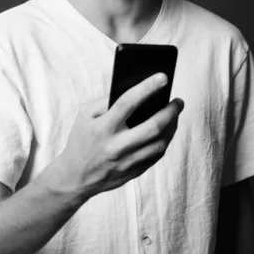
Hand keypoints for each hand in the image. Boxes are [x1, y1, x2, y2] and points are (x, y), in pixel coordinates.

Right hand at [58, 73, 183, 200]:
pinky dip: (165, 140)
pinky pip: (157, 155)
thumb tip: (133, 90)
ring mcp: (127, 161)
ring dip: (172, 126)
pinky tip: (167, 130)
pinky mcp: (134, 172)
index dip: (147, 88)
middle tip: (178, 101)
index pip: (128, 102)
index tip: (163, 77)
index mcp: (103, 128)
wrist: (76, 177)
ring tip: (174, 115)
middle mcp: (117, 146)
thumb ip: (105, 101)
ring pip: (159, 143)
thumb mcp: (84, 116)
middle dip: (170, 111)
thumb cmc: (81, 141)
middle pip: (152, 127)